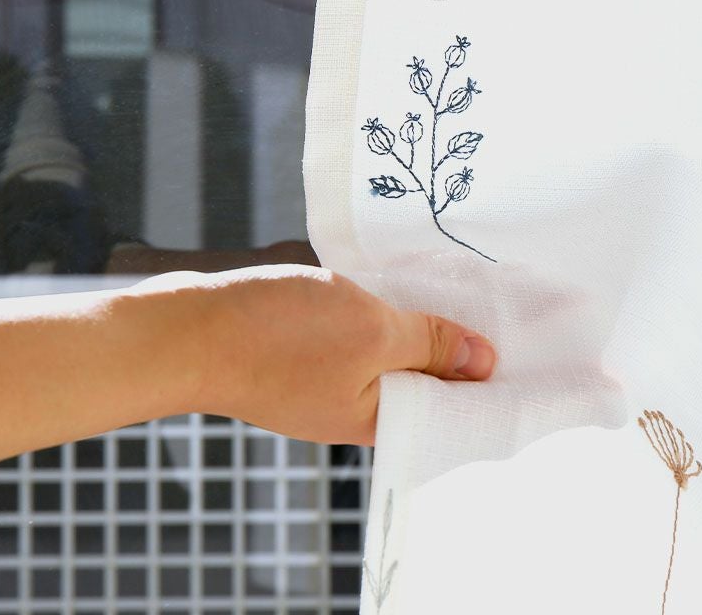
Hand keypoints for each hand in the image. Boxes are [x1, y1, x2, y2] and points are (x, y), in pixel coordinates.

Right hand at [132, 263, 496, 444]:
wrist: (183, 329)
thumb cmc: (278, 336)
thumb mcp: (372, 332)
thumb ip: (429, 345)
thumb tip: (484, 362)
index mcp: (376, 418)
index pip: (447, 405)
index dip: (481, 373)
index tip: (518, 339)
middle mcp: (352, 408)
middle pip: (419, 378)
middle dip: (451, 342)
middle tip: (491, 301)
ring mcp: (322, 381)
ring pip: (386, 353)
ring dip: (411, 322)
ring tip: (447, 285)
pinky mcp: (298, 354)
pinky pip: (353, 337)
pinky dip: (374, 314)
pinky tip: (389, 284)